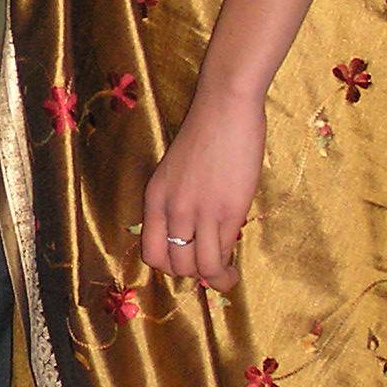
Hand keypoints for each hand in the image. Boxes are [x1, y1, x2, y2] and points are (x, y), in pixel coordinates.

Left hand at [140, 89, 265, 293]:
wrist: (225, 107)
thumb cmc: (204, 134)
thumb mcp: (175, 172)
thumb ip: (178, 201)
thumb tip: (191, 232)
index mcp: (154, 199)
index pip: (151, 252)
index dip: (169, 266)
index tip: (186, 262)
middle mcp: (172, 210)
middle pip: (174, 265)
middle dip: (192, 274)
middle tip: (208, 268)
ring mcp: (200, 213)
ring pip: (199, 267)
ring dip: (213, 279)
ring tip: (225, 277)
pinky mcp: (229, 211)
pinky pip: (222, 254)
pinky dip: (227, 268)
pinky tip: (234, 267)